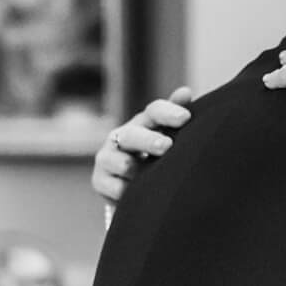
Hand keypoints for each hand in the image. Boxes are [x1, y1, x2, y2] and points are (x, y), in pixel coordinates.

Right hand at [93, 88, 193, 205]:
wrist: (129, 183)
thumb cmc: (154, 154)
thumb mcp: (166, 134)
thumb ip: (174, 116)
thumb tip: (185, 91)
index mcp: (143, 123)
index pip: (154, 111)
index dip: (168, 113)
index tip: (185, 118)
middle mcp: (122, 136)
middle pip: (133, 135)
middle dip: (149, 141)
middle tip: (166, 146)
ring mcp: (108, 158)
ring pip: (122, 163)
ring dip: (136, 169)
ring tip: (147, 175)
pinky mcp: (99, 181)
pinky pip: (116, 188)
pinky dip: (128, 192)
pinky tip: (137, 194)